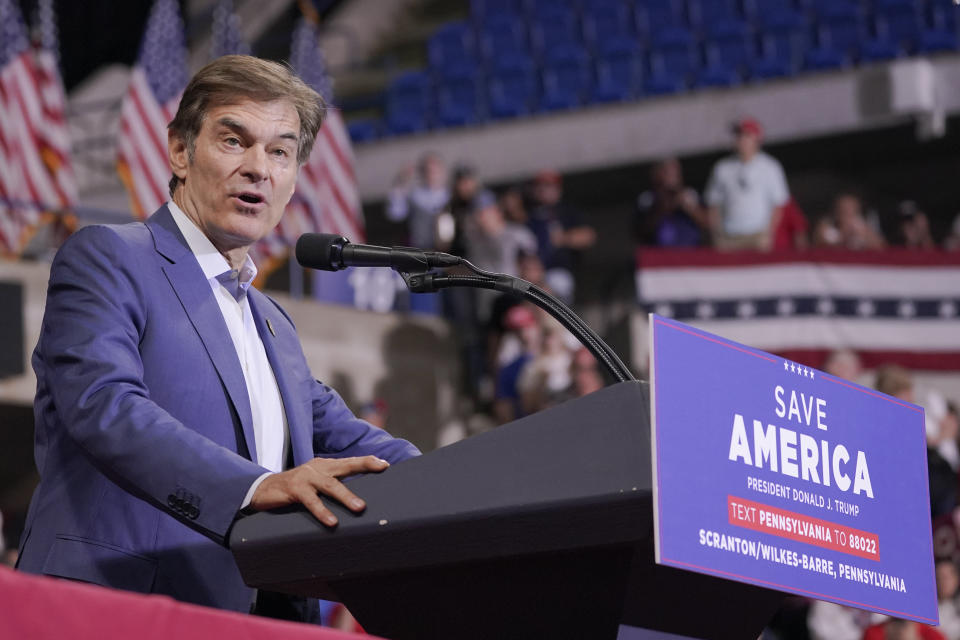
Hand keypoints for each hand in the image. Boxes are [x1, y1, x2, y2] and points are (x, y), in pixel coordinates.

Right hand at [250, 456, 389, 526]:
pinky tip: (332, 521)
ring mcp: (306, 477)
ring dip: (346, 496)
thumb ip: (332, 488)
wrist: (263, 490)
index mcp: (325, 466)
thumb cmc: (294, 489)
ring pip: (330, 485)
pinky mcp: (294, 489)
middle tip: (381, 468)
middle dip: (364, 465)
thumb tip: (357, 501)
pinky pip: (311, 501)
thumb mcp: (315, 485)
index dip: (367, 462)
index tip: (385, 464)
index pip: (350, 462)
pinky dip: (322, 511)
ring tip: (360, 507)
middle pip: (345, 465)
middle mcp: (318, 468)